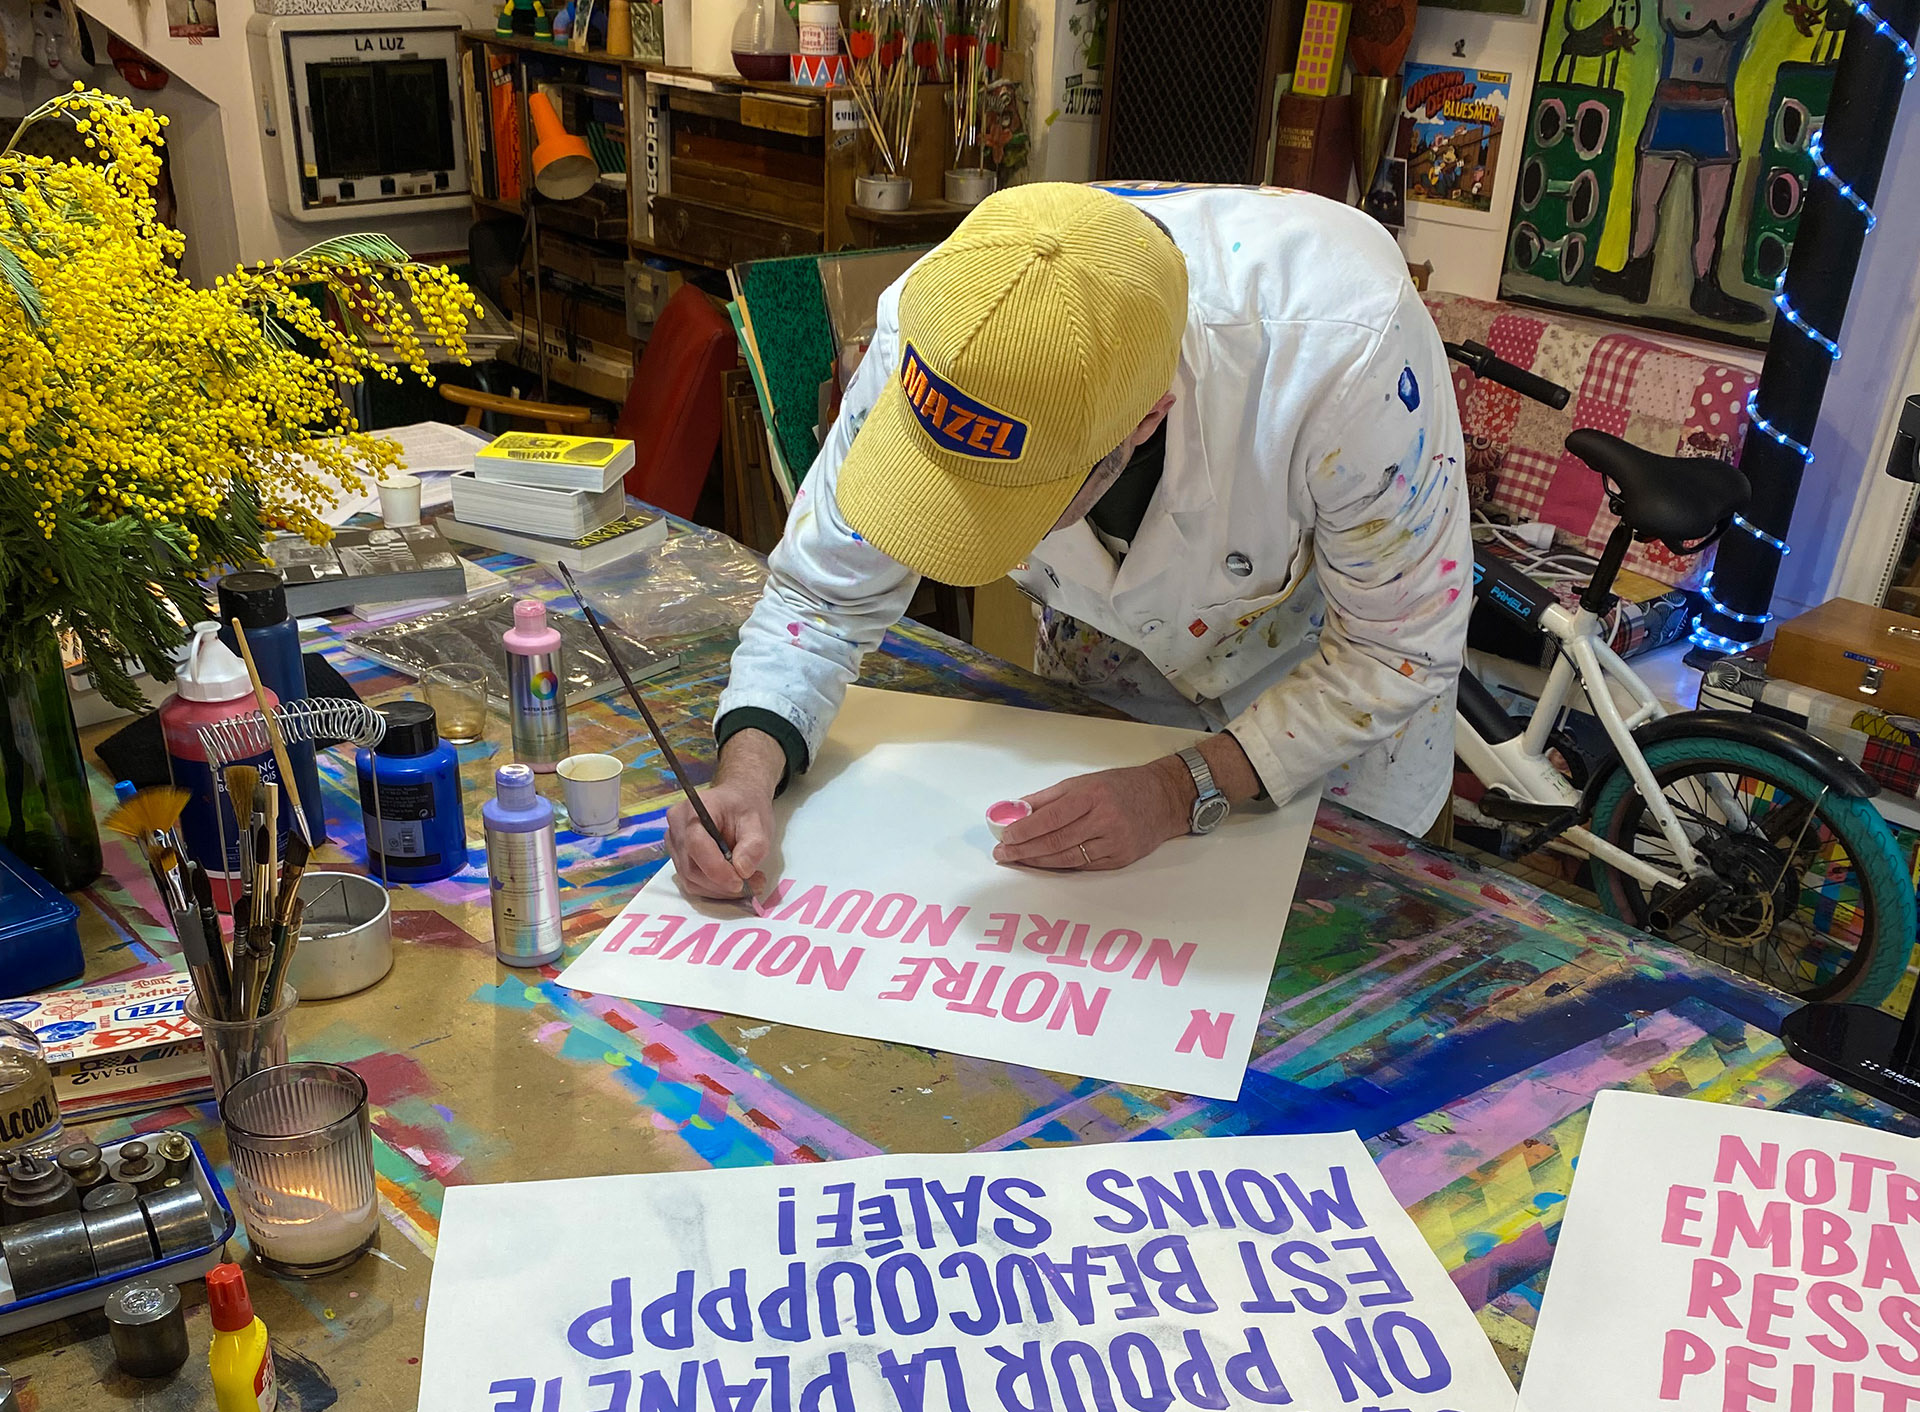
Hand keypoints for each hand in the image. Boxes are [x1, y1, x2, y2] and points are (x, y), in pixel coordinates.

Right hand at [665, 730, 783, 899]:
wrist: (737, 802)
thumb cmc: (745, 808)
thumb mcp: (758, 822)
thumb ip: (754, 845)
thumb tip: (743, 870)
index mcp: (693, 809)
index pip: (696, 844)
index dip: (717, 869)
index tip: (740, 881)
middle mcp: (676, 827)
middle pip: (691, 867)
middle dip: (723, 884)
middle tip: (754, 885)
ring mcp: (673, 844)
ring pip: (691, 879)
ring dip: (720, 889)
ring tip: (749, 883)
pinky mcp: (678, 858)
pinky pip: (692, 882)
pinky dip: (714, 888)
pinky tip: (733, 881)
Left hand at [992, 756, 1194, 870]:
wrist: (1164, 798)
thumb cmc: (1121, 786)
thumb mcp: (1084, 781)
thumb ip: (1049, 797)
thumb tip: (1018, 810)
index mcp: (1093, 796)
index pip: (1051, 817)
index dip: (1025, 829)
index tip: (1005, 836)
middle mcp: (1105, 820)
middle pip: (1056, 841)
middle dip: (1025, 849)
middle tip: (1003, 852)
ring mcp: (1114, 842)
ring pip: (1068, 858)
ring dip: (1038, 861)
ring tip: (1017, 859)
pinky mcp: (1121, 859)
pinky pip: (1084, 865)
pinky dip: (1060, 865)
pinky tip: (1043, 863)